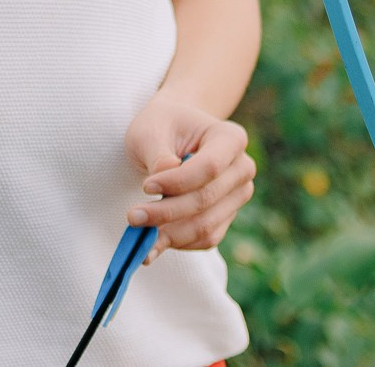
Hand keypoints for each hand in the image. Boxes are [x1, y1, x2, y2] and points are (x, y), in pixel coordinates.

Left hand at [123, 96, 255, 254]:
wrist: (170, 139)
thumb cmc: (161, 128)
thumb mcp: (151, 131)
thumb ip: (157, 154)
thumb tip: (164, 179)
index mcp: (231, 137)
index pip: (210, 167)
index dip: (178, 182)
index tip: (145, 186)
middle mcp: (242, 167)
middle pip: (206, 199)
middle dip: (166, 213)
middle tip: (132, 216)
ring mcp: (237, 195)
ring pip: (206, 225)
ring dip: (170, 234)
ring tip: (138, 234)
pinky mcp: (226, 217)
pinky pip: (206, 240)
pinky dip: (178, 244)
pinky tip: (152, 244)